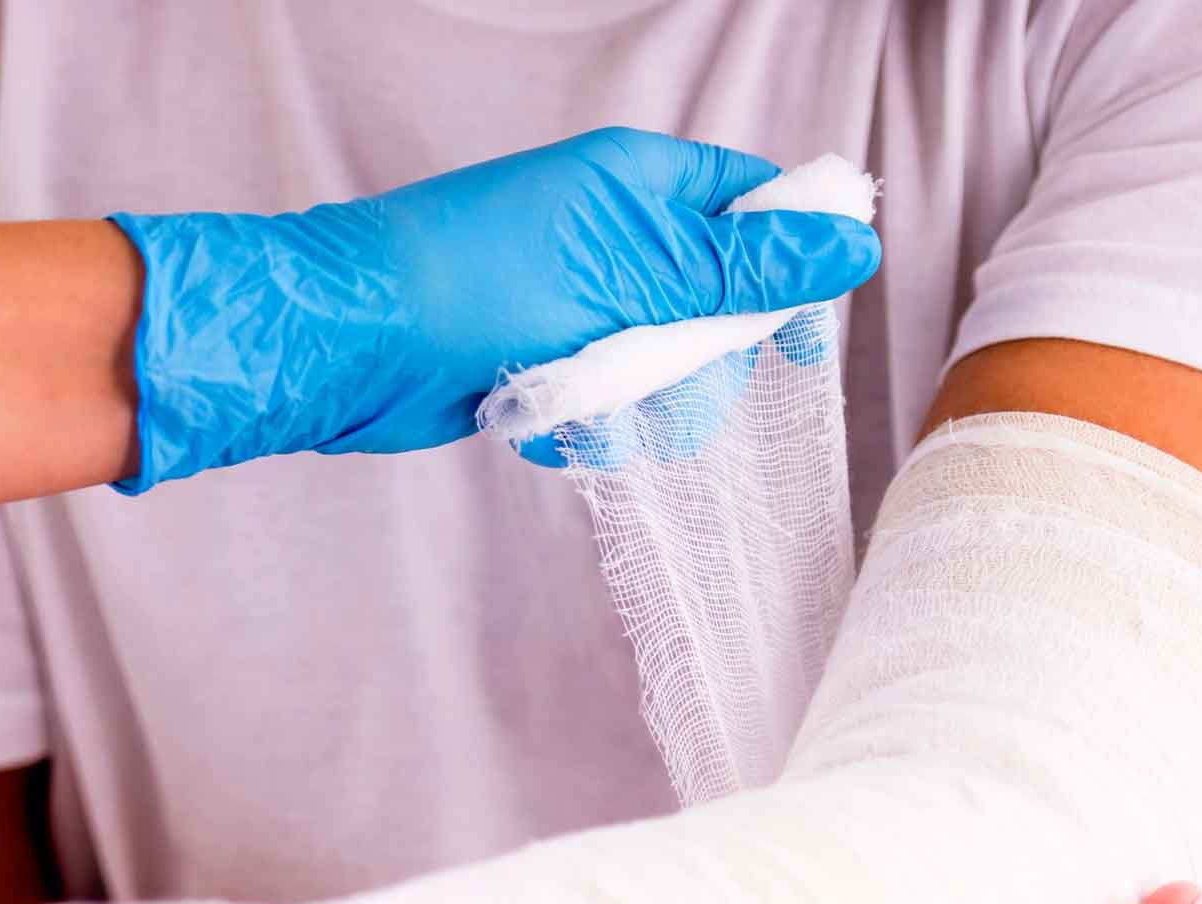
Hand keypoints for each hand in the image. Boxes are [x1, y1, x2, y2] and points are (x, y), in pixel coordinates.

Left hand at [113, 127, 880, 489]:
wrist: (350, 344)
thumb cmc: (477, 285)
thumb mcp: (632, 276)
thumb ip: (741, 271)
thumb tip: (850, 242)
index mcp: (638, 182)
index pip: (753, 205)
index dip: (789, 265)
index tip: (801, 329)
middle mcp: (611, 234)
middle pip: (718, 303)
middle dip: (700, 359)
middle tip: (664, 379)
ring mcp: (574, 300)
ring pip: (663, 367)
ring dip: (636, 404)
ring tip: (584, 406)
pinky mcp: (539, 359)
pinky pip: (602, 403)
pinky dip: (581, 423)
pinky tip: (541, 424)